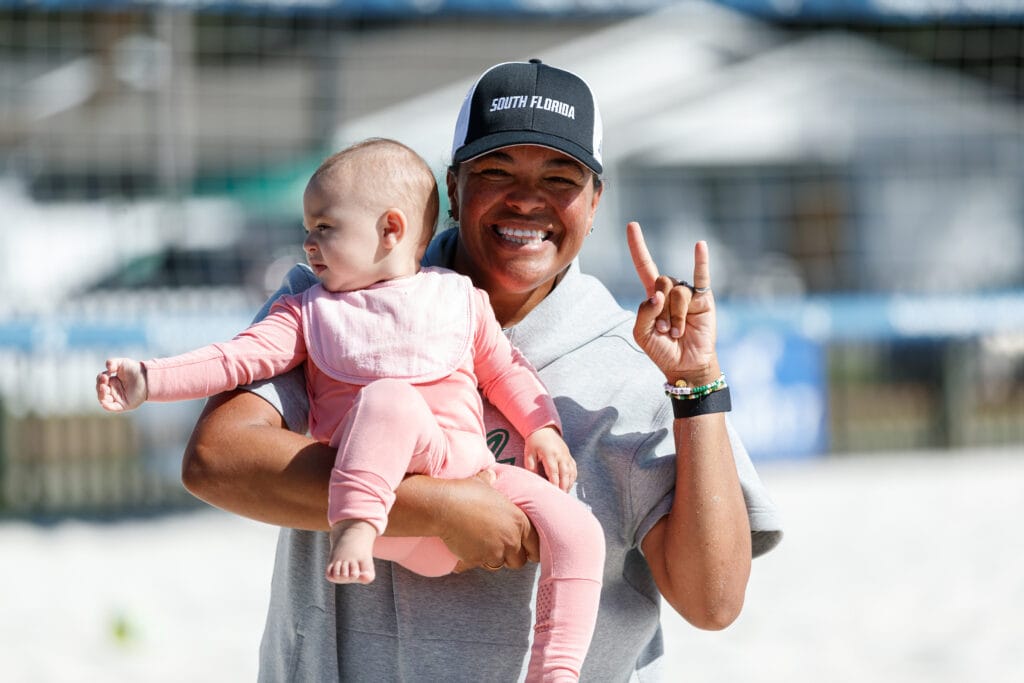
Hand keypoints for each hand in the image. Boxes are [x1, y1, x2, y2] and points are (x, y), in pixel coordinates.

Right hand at [96, 358, 147, 411]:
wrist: (147, 377)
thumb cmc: (135, 369)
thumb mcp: (122, 363)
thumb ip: (112, 362)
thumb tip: (107, 368)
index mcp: (111, 382)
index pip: (100, 381)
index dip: (100, 378)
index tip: (106, 375)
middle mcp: (113, 391)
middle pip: (100, 391)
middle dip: (100, 385)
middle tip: (105, 379)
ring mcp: (117, 398)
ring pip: (103, 400)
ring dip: (101, 394)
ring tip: (104, 387)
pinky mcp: (122, 405)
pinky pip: (111, 408)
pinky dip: (106, 406)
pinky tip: (105, 400)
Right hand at [437, 470, 540, 572]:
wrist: (444, 506)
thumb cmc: (465, 492)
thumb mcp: (483, 483)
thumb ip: (491, 481)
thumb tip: (491, 475)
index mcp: (518, 522)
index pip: (535, 545)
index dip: (532, 550)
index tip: (529, 553)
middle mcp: (510, 539)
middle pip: (518, 561)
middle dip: (510, 557)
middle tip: (501, 550)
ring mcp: (494, 552)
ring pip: (498, 565)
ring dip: (491, 559)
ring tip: (481, 548)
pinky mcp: (476, 560)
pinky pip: (476, 565)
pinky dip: (470, 561)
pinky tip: (463, 552)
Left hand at [524, 427, 575, 491]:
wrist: (544, 428)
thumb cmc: (534, 441)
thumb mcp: (529, 452)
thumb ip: (530, 465)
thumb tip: (534, 479)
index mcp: (550, 454)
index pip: (554, 472)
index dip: (554, 483)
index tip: (553, 493)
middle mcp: (560, 455)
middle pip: (565, 473)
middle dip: (564, 486)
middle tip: (561, 497)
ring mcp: (566, 455)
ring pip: (571, 472)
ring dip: (569, 483)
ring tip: (565, 493)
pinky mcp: (569, 455)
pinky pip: (574, 468)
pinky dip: (573, 477)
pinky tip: (569, 484)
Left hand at [626, 221, 719, 385]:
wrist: (685, 365)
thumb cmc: (662, 349)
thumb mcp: (641, 333)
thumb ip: (643, 312)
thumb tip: (658, 294)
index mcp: (652, 295)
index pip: (644, 265)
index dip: (638, 246)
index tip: (632, 225)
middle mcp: (670, 290)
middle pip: (660, 283)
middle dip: (660, 310)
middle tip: (665, 330)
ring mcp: (688, 293)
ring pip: (676, 292)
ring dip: (674, 315)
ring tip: (678, 332)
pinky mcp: (703, 299)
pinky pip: (701, 276)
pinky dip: (700, 261)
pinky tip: (700, 246)